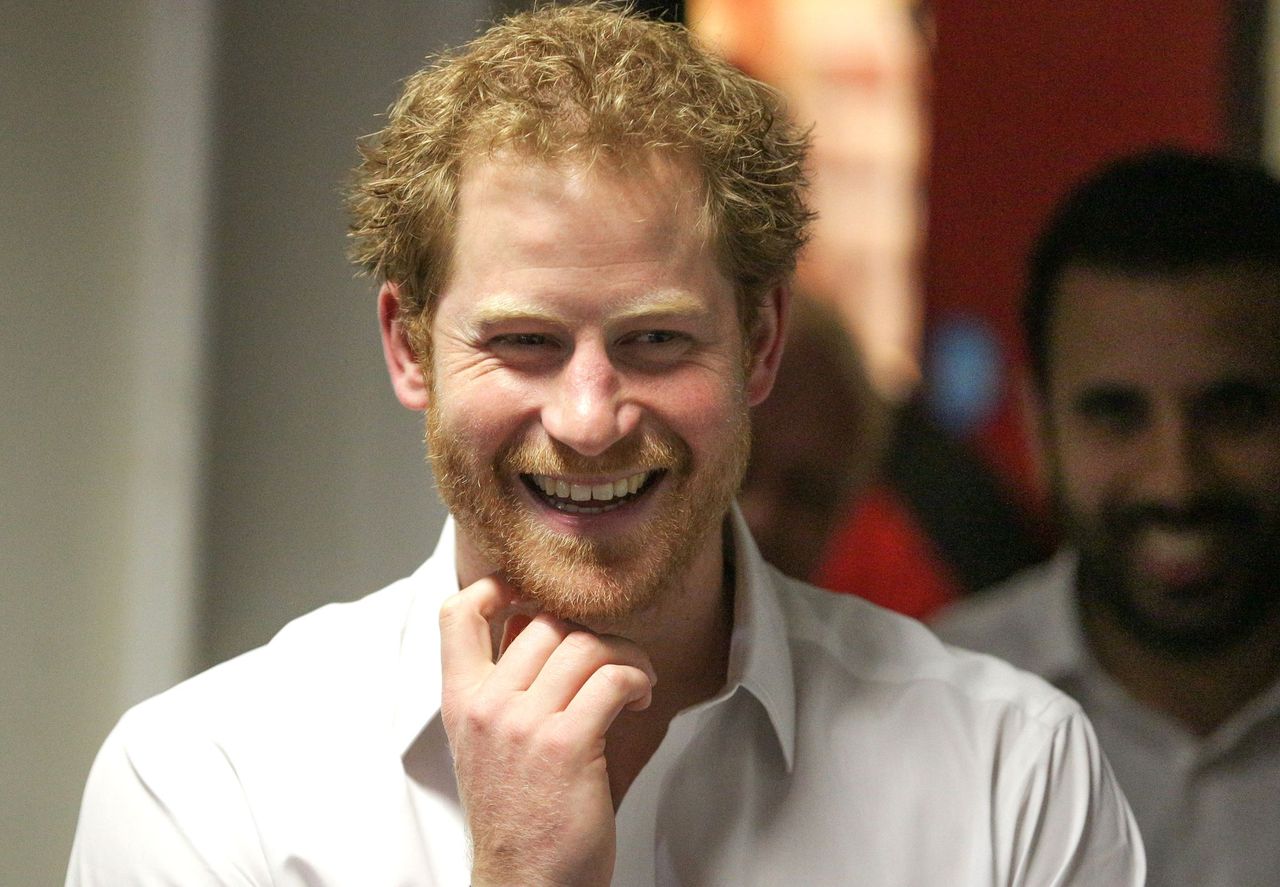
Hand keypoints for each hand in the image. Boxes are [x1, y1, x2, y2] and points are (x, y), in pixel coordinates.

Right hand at [439, 575, 655, 886]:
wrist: (524, 883)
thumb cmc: (517, 815)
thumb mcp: (486, 743)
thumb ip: (504, 686)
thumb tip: (539, 626)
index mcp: (461, 701)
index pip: (458, 613)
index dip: (497, 585)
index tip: (534, 592)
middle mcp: (487, 705)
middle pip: (545, 621)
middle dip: (591, 630)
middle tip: (611, 659)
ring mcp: (525, 724)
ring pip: (586, 643)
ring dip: (625, 654)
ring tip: (635, 681)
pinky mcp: (567, 745)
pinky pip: (614, 679)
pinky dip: (639, 679)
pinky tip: (642, 700)